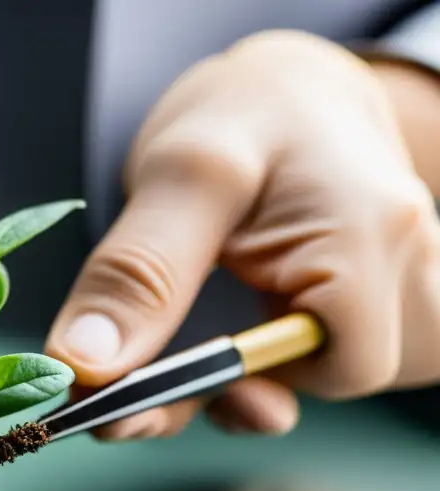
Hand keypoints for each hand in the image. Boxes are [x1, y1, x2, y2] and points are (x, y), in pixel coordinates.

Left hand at [45, 30, 439, 437]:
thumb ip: (139, 269)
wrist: (283, 95)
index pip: (344, 365)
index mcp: (371, 231)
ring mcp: (400, 285)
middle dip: (228, 390)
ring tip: (173, 357)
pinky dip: (264, 372)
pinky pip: (326, 363)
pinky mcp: (372, 303)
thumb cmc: (242, 116)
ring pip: (329, 378)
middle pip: (336, 379)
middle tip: (130, 388)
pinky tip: (220, 348)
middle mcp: (406, 264)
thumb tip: (88, 364)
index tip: (134, 391)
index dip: (241, 385)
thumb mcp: (179, 172)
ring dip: (244, 385)